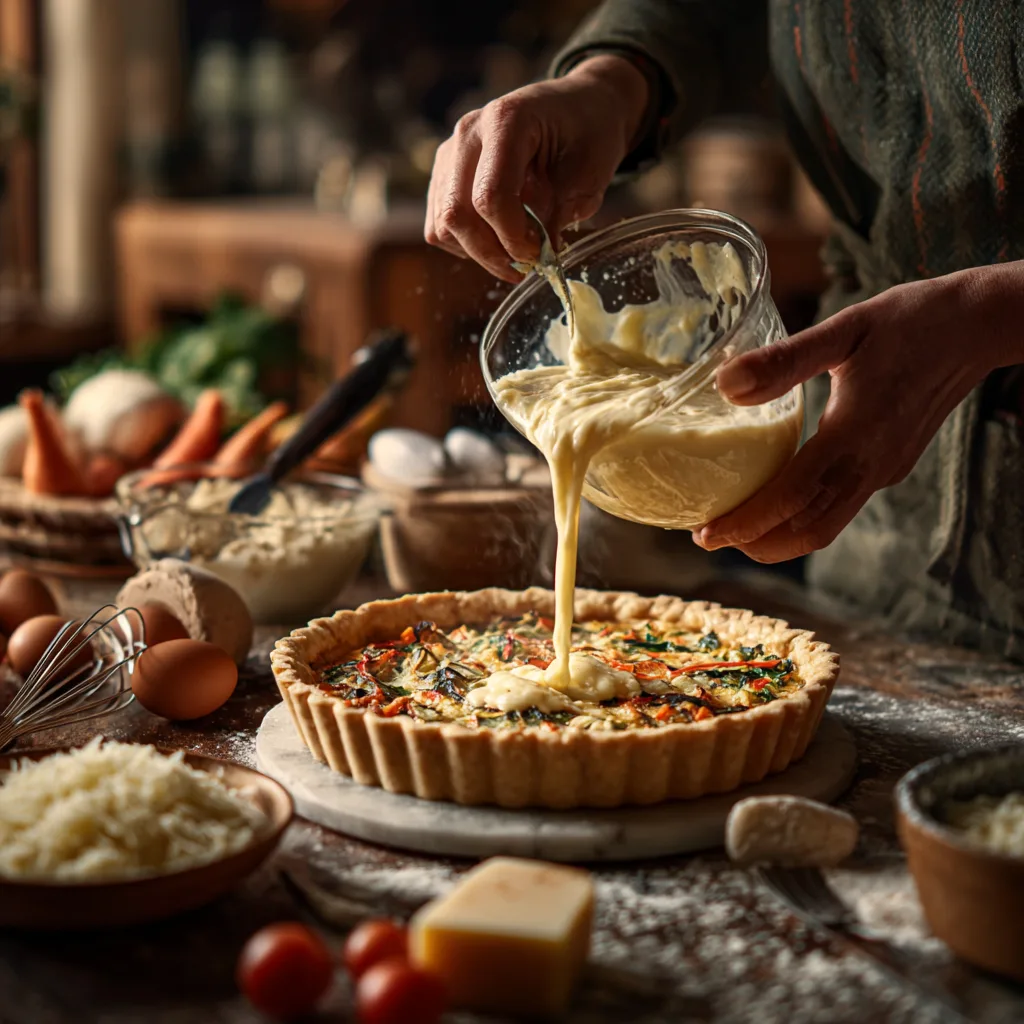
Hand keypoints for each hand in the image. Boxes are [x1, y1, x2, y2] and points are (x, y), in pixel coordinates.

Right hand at [424, 55, 648, 281]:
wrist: (578, 107)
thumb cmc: (589, 134)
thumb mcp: (590, 173)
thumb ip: (560, 212)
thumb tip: (538, 257)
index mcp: (506, 120)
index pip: (490, 196)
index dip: (512, 237)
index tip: (539, 253)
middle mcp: (469, 132)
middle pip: (457, 214)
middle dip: (492, 252)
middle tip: (525, 266)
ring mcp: (450, 152)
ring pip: (443, 225)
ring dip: (479, 251)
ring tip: (514, 251)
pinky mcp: (444, 174)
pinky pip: (439, 226)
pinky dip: (466, 244)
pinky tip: (496, 238)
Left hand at [693, 265, 1022, 562]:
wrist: (977, 327)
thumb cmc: (910, 320)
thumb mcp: (844, 329)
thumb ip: (784, 359)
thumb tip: (725, 384)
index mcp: (855, 435)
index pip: (792, 498)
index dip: (746, 523)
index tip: (705, 534)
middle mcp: (871, 466)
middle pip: (807, 530)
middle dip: (755, 543)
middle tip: (707, 537)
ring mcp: (883, 471)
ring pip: (825, 527)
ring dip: (778, 539)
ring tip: (733, 529)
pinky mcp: (889, 467)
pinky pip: (839, 508)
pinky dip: (801, 518)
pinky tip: (773, 499)